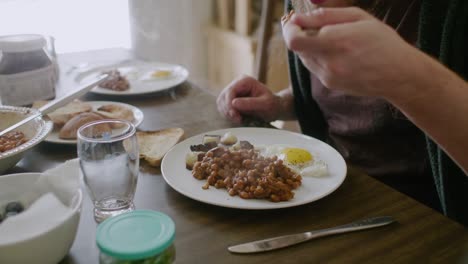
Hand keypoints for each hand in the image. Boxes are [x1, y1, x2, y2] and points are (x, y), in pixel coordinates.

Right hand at [216, 76, 281, 123]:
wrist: (274, 109)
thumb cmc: (272, 105)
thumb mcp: (265, 104)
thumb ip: (250, 103)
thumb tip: (234, 103)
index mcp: (245, 81)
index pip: (230, 91)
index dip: (229, 105)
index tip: (235, 116)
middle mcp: (237, 84)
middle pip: (223, 97)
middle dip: (228, 110)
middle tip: (238, 120)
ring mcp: (233, 92)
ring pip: (221, 103)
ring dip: (228, 114)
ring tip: (240, 120)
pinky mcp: (231, 100)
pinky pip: (223, 108)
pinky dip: (228, 115)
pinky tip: (238, 118)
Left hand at [283, 7, 422, 99]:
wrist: (399, 75)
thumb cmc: (383, 42)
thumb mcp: (359, 17)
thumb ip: (326, 16)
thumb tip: (299, 17)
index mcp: (336, 41)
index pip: (294, 40)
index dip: (289, 29)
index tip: (294, 20)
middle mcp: (329, 62)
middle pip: (297, 49)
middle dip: (299, 34)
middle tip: (308, 25)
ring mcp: (328, 76)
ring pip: (304, 58)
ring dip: (309, 46)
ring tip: (328, 38)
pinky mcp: (330, 84)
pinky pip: (314, 67)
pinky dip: (318, 57)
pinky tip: (335, 52)